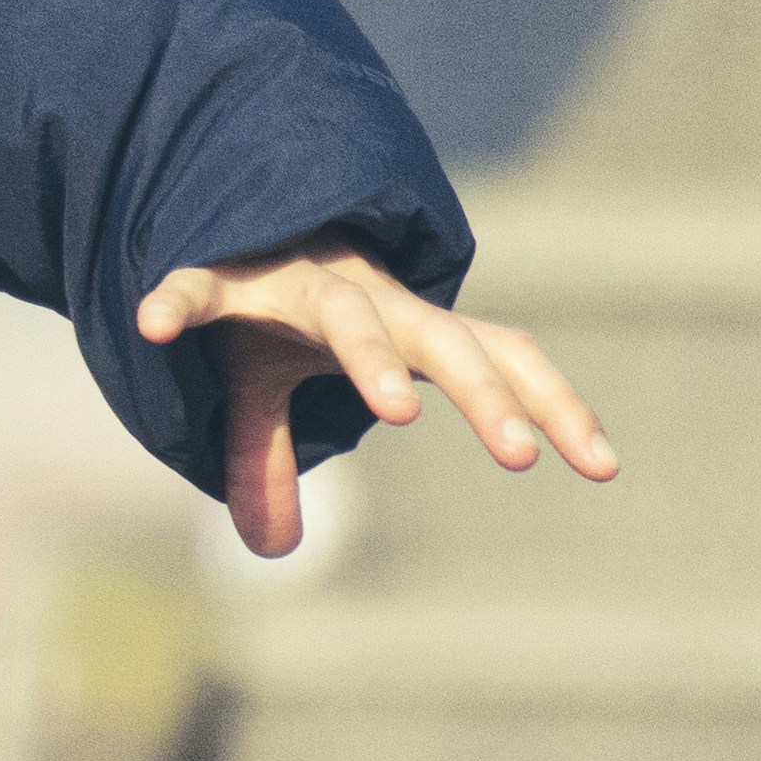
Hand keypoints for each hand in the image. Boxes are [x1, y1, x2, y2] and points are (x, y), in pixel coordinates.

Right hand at [132, 226, 619, 563]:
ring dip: (376, 360)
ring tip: (397, 415)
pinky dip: (179, 301)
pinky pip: (201, 284)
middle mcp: (369, 298)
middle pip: (445, 341)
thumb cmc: (272, 304)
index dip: (556, 405)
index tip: (606, 469)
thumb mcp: (276, 385)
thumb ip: (278, 460)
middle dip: (487, 394)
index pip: (504, 356)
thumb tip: (272, 550)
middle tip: (522, 456)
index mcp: (404, 325)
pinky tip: (153, 326)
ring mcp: (296, 280)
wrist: (216, 210)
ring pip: (352, 316)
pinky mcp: (220, 271)